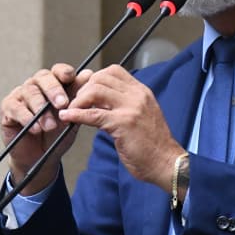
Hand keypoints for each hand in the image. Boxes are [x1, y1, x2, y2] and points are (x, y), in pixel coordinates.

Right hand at [0, 63, 91, 193]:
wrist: (41, 157)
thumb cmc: (57, 134)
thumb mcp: (71, 117)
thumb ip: (77, 97)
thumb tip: (88, 74)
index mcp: (54, 83)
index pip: (58, 71)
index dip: (64, 72)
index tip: (70, 78)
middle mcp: (36, 85)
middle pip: (43, 78)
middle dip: (54, 90)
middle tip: (62, 104)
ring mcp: (21, 95)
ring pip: (30, 92)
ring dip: (41, 110)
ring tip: (50, 126)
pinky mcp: (8, 107)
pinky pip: (15, 107)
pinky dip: (26, 118)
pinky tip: (35, 129)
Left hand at [58, 65, 184, 191]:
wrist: (166, 163)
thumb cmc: (152, 145)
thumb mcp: (141, 116)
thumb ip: (124, 105)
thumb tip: (99, 102)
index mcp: (141, 92)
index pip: (113, 71)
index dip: (95, 78)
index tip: (86, 92)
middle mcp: (137, 95)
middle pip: (100, 78)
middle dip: (83, 89)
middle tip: (75, 103)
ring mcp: (130, 108)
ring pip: (95, 91)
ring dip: (78, 100)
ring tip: (71, 111)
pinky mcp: (122, 123)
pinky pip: (93, 114)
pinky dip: (76, 114)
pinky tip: (67, 117)